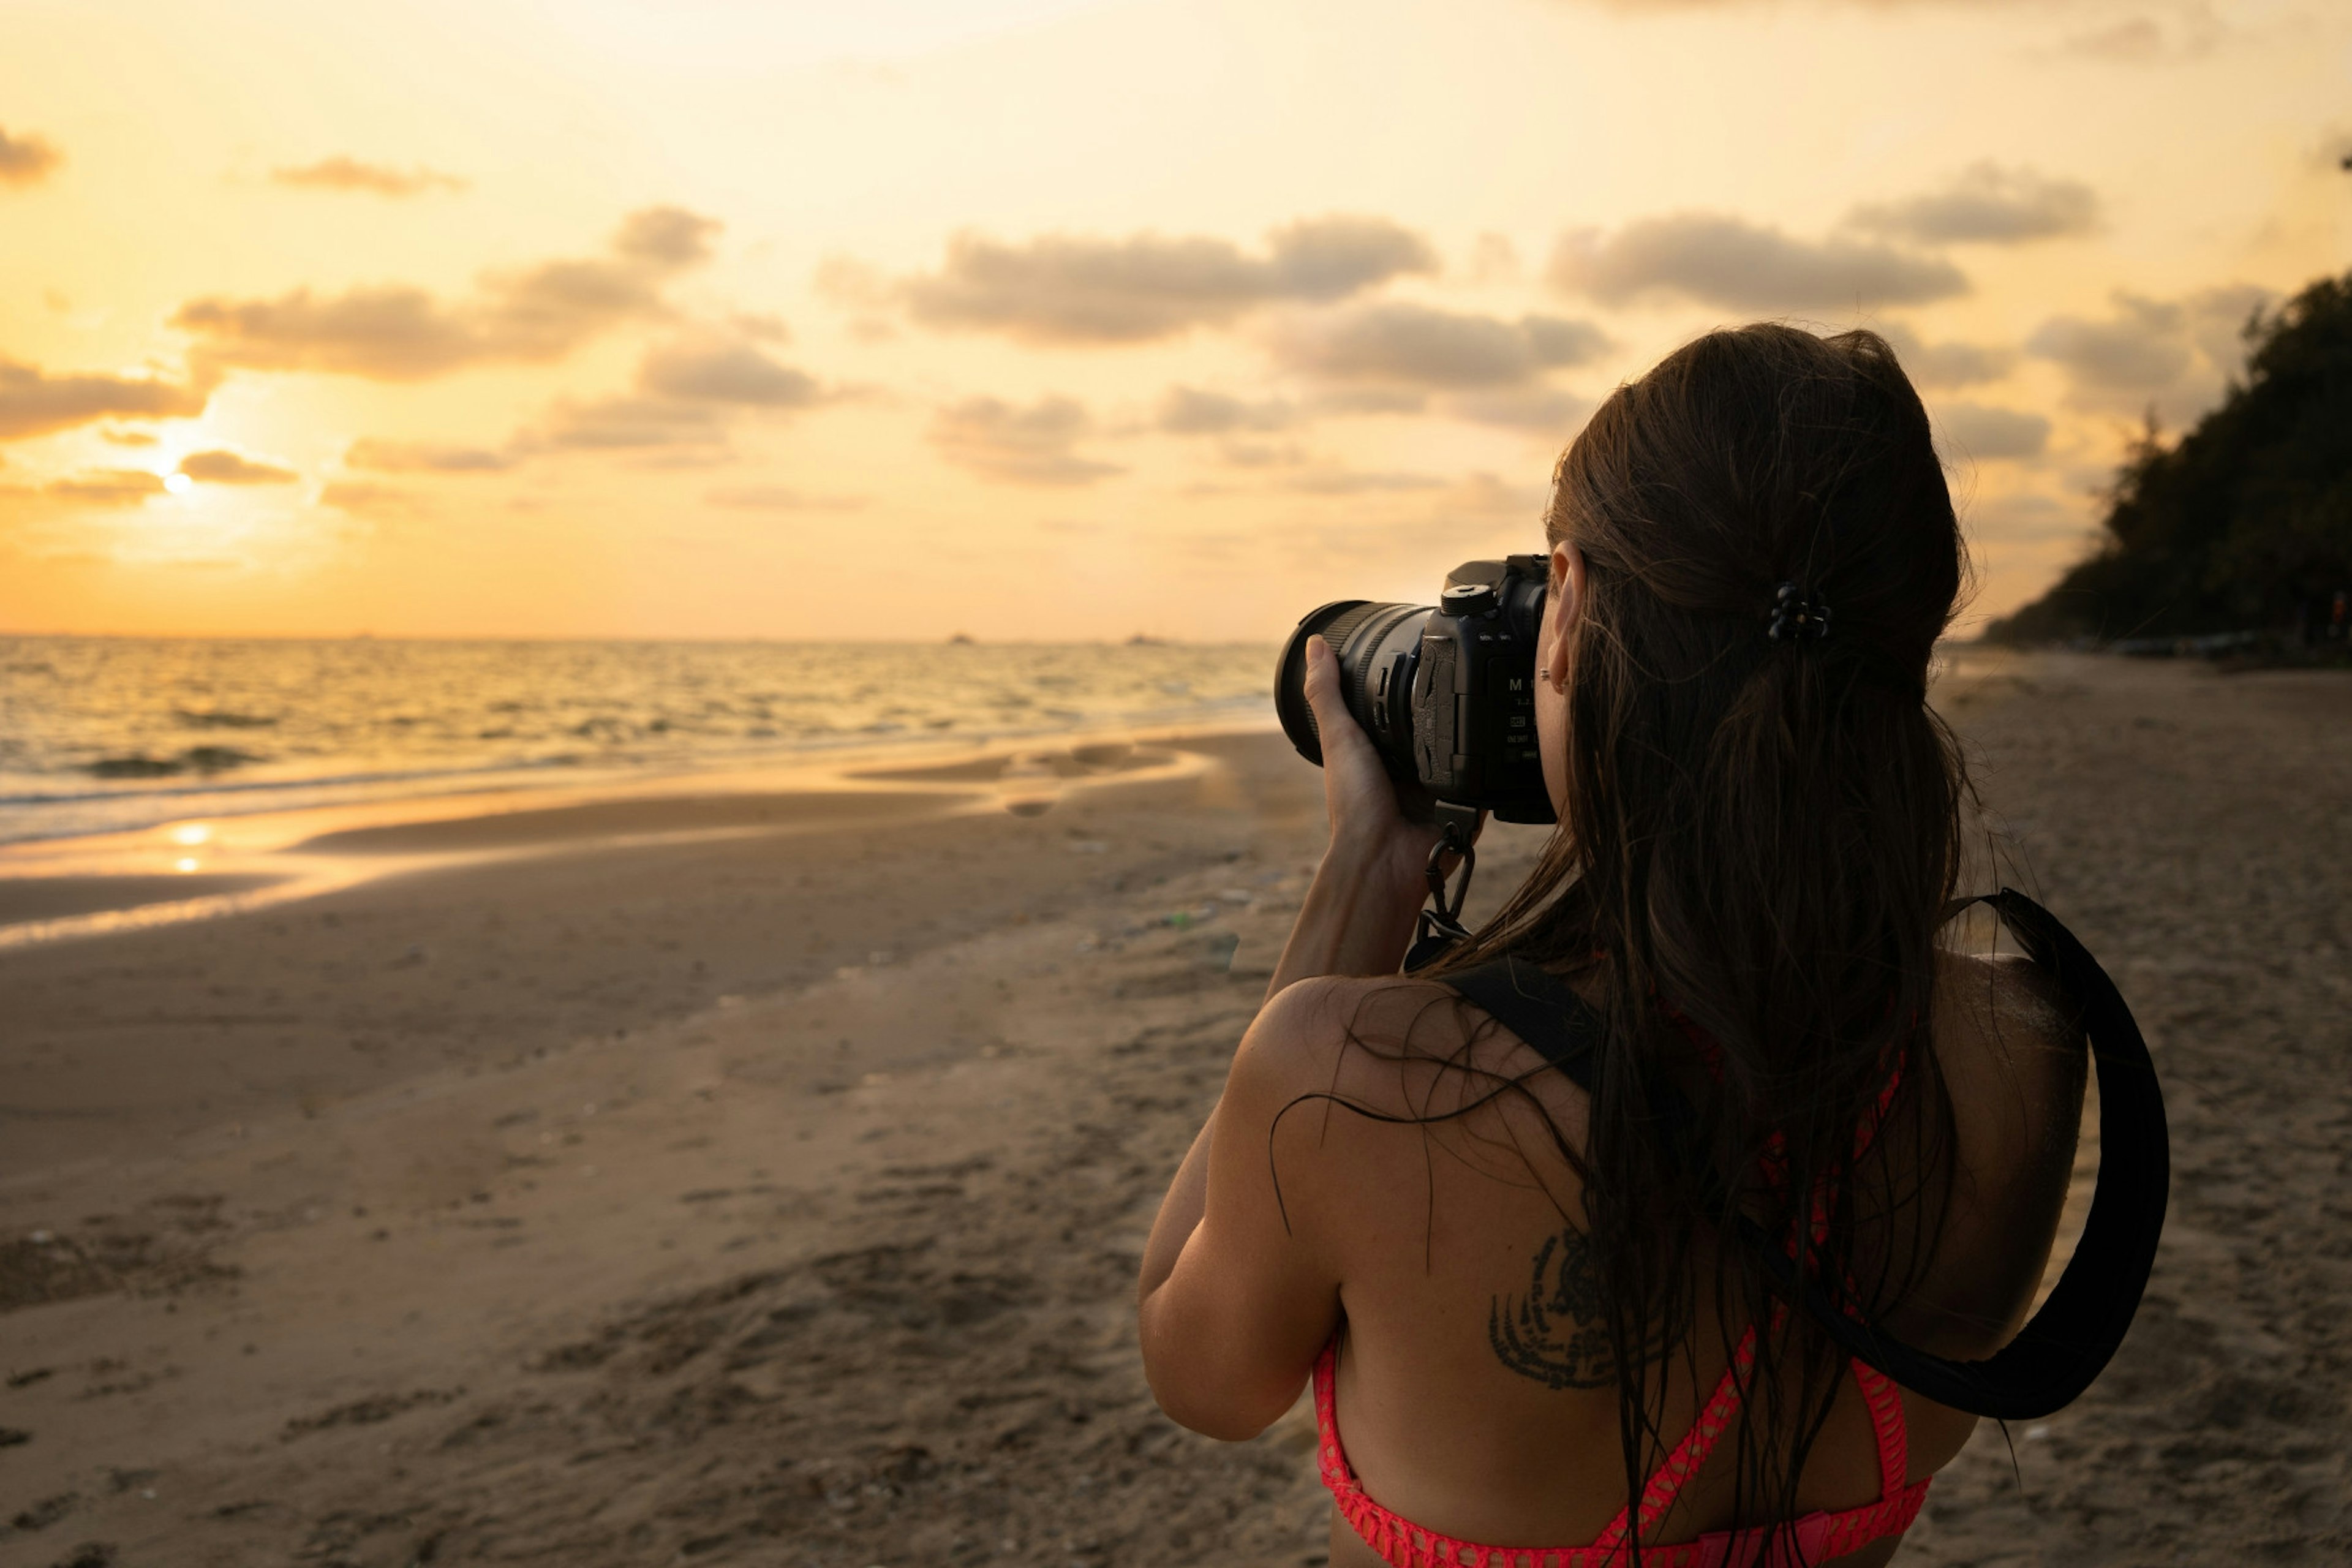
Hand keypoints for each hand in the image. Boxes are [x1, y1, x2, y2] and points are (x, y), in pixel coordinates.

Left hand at [1300, 636, 1473, 887]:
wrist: (1383, 858)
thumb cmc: (1354, 805)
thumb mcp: (1338, 737)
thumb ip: (1327, 692)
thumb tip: (1314, 644)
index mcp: (1382, 755)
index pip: (1402, 713)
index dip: (1410, 690)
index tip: (1425, 659)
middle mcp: (1412, 772)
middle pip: (1438, 732)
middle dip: (1450, 714)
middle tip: (1463, 684)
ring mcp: (1440, 793)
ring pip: (1466, 755)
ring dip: (1471, 743)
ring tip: (1479, 715)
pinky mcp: (1466, 811)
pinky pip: (1485, 785)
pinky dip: (1488, 773)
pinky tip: (1492, 753)